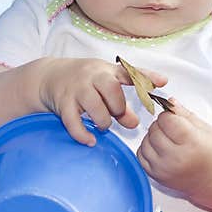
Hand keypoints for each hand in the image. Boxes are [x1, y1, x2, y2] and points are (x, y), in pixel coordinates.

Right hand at [39, 57, 167, 145]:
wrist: (48, 76)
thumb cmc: (83, 81)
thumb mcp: (104, 84)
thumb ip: (122, 103)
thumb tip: (136, 124)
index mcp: (105, 70)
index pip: (128, 72)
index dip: (146, 77)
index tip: (162, 83)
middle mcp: (91, 77)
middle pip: (112, 90)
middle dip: (118, 107)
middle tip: (117, 114)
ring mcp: (76, 89)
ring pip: (95, 107)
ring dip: (103, 121)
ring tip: (103, 125)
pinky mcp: (62, 103)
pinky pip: (73, 122)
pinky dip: (83, 135)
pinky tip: (90, 140)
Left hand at [136, 101, 211, 196]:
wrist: (211, 177)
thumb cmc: (209, 152)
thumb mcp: (203, 128)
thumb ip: (184, 113)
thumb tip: (168, 101)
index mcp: (193, 143)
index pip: (167, 119)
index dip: (168, 114)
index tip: (173, 117)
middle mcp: (177, 158)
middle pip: (155, 130)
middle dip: (160, 125)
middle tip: (171, 129)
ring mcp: (165, 169)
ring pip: (145, 141)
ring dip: (153, 136)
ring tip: (167, 140)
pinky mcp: (156, 176)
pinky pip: (140, 155)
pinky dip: (147, 149)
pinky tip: (160, 149)